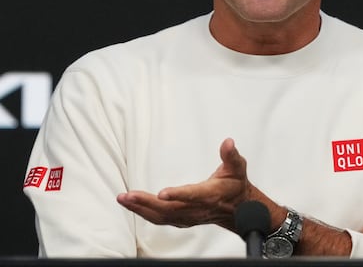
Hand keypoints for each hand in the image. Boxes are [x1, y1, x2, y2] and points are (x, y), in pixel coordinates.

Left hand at [116, 138, 252, 230]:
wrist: (238, 209)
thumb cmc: (235, 186)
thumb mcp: (238, 167)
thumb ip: (231, 155)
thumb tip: (228, 142)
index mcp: (210, 195)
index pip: (192, 196)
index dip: (178, 195)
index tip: (162, 193)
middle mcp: (196, 209)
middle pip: (168, 209)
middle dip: (146, 203)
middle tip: (127, 196)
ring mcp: (188, 217)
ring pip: (161, 216)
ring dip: (140, 208)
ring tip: (123, 199)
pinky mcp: (181, 220)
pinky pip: (160, 219)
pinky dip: (144, 213)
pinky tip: (132, 206)